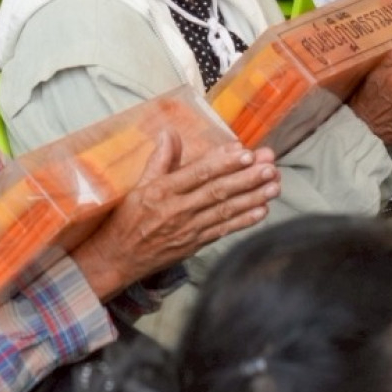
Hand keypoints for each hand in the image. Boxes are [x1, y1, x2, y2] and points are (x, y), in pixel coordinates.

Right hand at [82, 132, 278, 284]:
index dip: (222, 163)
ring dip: (252, 198)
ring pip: (225, 211)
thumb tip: (169, 132)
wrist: (118, 259)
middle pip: (217, 191)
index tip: (244, 152)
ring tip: (274, 185)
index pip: (197, 173)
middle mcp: (178, 210)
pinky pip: (223, 231)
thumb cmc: (127, 219)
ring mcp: (189, 229)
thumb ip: (159, 160)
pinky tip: (262, 211)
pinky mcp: (195, 244)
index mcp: (162, 191)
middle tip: (270, 166)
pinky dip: (243, 222)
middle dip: (246, 178)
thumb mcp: (137, 186)